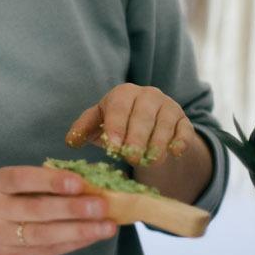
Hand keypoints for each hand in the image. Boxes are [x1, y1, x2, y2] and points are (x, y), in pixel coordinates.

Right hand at [0, 165, 116, 254]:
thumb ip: (47, 184)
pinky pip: (48, 250)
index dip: (50, 180)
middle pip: (36, 209)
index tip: (79, 182)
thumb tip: (92, 180)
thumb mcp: (21, 190)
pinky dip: (74, 243)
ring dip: (79, 229)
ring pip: (44, 234)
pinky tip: (93, 236)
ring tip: (106, 225)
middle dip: (72, 208)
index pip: (22, 178)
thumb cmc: (14, 206)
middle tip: (102, 205)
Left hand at [65, 83, 195, 165]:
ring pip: (164, 125)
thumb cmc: (119, 124)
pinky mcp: (184, 121)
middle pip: (142, 116)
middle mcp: (147, 95)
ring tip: (149, 161)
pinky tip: (174, 152)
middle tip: (131, 157)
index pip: (119, 106)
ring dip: (157, 144)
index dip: (116, 125)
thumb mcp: (100, 123)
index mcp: (124, 93)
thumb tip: (70, 141)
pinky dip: (180, 141)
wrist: (151, 126)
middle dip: (136, 137)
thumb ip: (84, 129)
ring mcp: (168, 107)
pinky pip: (184, 130)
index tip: (112, 145)